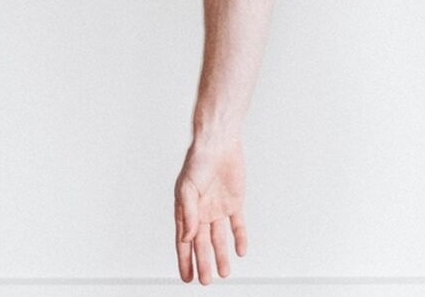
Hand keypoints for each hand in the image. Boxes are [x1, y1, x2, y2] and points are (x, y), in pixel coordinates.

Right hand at [173, 139, 246, 282]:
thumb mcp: (187, 189)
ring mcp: (218, 209)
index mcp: (186, 211)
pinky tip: (240, 251)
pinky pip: (237, 225)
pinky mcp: (234, 203)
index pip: (184, 242)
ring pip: (219, 238)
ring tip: (224, 272)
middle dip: (203, 263)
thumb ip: (188, 215)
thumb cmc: (197, 162)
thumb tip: (188, 238)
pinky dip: (239, 238)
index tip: (187, 278)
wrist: (219, 143)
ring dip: (221, 255)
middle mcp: (201, 213)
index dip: (185, 260)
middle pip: (202, 244)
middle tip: (205, 281)